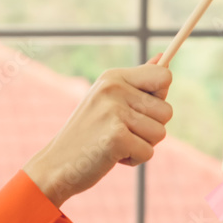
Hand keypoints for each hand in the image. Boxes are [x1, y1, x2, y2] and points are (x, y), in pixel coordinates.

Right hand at [23, 55, 172, 206]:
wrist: (55, 164)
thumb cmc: (87, 134)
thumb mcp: (108, 101)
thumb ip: (137, 82)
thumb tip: (163, 58)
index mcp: (112, 77)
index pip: (163, 76)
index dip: (159, 97)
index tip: (139, 108)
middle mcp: (113, 89)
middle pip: (166, 111)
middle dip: (150, 128)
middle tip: (120, 132)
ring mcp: (114, 112)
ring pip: (160, 133)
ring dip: (141, 145)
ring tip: (115, 143)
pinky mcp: (116, 137)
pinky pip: (148, 152)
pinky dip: (133, 160)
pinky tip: (111, 156)